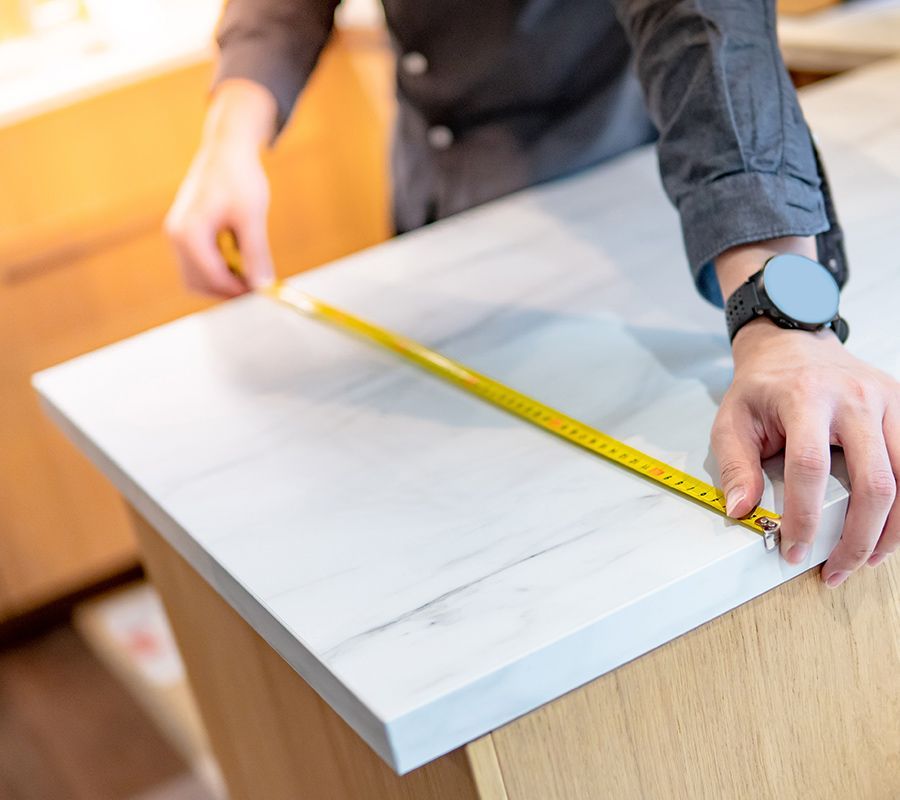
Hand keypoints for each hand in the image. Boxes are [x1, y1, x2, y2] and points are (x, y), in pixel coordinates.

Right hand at [165, 80, 277, 296]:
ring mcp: (176, 234)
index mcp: (189, 232)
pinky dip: (218, 267)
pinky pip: (198, 262)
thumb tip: (264, 286)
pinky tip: (239, 255)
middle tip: (257, 284)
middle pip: (198, 283)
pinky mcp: (183, 232)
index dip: (239, 289)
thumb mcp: (252, 218)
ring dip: (222, 279)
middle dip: (227, 289)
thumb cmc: (239, 177)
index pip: (212, 277)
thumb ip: (256, 254)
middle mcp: (175, 235)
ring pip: (196, 276)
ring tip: (250, 267)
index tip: (263, 291)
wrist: (227, 149)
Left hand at [712, 318, 899, 586]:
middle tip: (837, 569)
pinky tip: (891, 527)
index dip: (805, 517)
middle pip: (874, 482)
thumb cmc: (762, 387)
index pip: (810, 468)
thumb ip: (735, 466)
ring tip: (868, 558)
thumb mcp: (732, 420)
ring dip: (892, 530)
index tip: (793, 550)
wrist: (792, 345)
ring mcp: (887, 402)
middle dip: (859, 538)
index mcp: (805, 398)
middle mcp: (855, 399)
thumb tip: (741, 511)